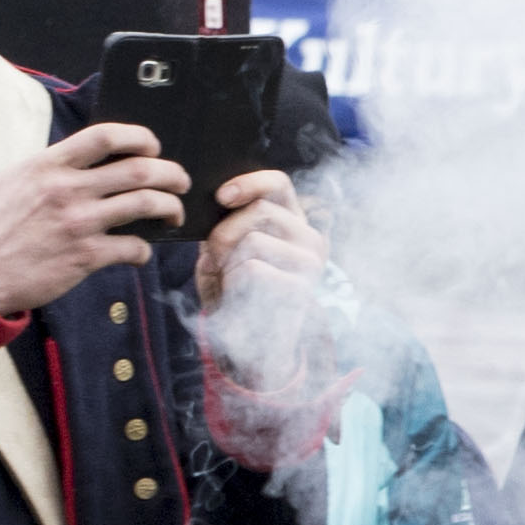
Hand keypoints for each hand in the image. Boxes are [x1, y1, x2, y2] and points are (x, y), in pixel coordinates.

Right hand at [0, 122, 183, 316]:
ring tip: (173, 214)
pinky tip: (139, 253)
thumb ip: (52, 167)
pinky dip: (145, 251)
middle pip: (140, 169)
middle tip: (180, 182)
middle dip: (172, 174)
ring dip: (171, 208)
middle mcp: (65, 189)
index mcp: (47, 165)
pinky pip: (135, 248)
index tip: (153, 147)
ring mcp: (78, 223)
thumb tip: (91, 158)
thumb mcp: (14, 181)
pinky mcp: (85, 256)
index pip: (104, 136)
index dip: (140, 137)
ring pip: (148, 204)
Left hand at [196, 164, 326, 310]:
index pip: (277, 183)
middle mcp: (310, 237)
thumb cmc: (235, 289)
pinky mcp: (302, 287)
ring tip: (230, 278)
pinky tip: (240, 295)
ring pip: (254, 239)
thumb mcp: (226, 250)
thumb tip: (218, 200)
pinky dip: (234, 282)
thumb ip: (226, 224)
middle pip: (259, 210)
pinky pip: (252, 268)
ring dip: (229, 261)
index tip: (220, 197)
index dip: (248, 183)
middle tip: (214, 255)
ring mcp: (311, 262)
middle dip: (224, 232)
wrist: (249, 341)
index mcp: (293, 221)